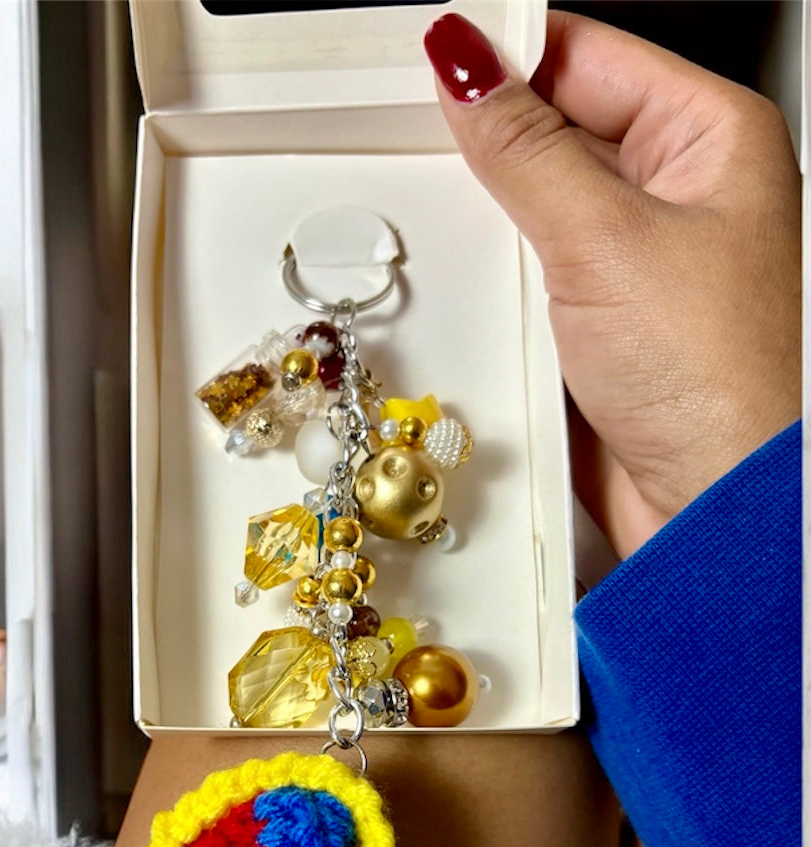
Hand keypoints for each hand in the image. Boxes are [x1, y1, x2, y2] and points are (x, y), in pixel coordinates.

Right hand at [424, 11, 800, 558]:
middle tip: (417, 145)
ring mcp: (628, 263)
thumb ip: (526, 149)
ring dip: (484, 225)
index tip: (428, 62)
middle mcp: (672, 194)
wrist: (711, 504)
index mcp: (707, 138)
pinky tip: (468, 291)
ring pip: (528, 212)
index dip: (505, 55)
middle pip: (552, 131)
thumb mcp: (604, 238)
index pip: (586, 56)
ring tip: (451, 232)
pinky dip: (488, 285)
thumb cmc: (716, 377)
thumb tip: (469, 69)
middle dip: (485, 146)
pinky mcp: (591, 325)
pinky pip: (521, 280)